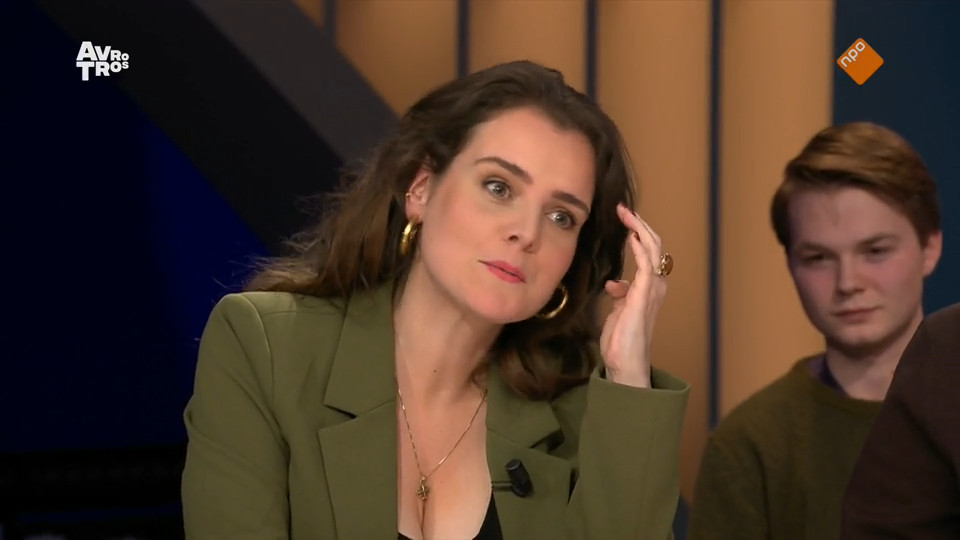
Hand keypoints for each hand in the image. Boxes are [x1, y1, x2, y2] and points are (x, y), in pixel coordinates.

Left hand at [598, 203, 668, 387]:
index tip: (623, 217)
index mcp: (649, 287)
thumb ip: (619, 294)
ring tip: (626, 214)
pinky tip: (632, 235)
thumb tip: (614, 283)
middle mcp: (655, 285)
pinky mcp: (643, 296)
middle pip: (654, 245)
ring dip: (639, 229)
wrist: (625, 363)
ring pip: (653, 250)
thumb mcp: (618, 310)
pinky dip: (641, 248)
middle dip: (639, 224)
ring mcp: (651, 290)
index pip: (648, 251)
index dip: (638, 232)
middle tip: (622, 209)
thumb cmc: (621, 340)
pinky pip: (647, 266)